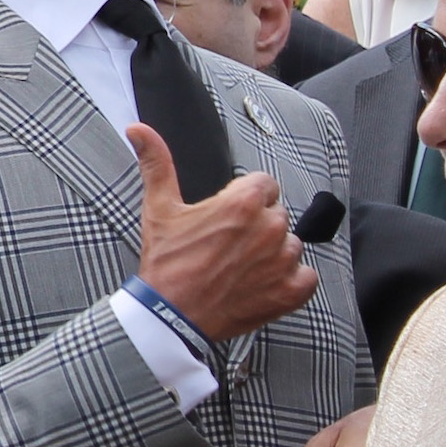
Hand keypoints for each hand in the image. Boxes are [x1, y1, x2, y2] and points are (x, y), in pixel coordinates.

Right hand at [130, 124, 315, 341]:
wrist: (170, 315)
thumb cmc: (166, 262)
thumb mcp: (159, 208)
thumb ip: (157, 163)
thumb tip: (139, 131)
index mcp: (244, 203)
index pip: (264, 184)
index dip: (244, 197)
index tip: (227, 214)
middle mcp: (270, 228)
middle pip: (276, 213)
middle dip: (257, 224)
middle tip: (227, 243)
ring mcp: (283, 261)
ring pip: (289, 244)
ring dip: (272, 252)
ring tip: (240, 265)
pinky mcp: (290, 291)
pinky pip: (306, 276)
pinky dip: (290, 279)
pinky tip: (261, 282)